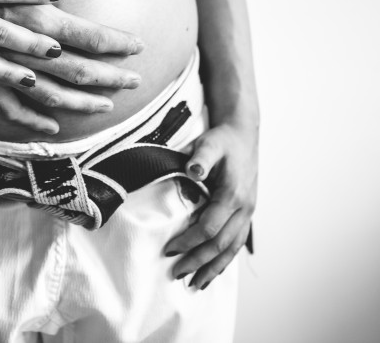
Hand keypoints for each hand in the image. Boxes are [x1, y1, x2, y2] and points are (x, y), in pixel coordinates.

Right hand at [0, 0, 145, 128]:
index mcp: (29, 13)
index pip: (86, 34)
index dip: (117, 42)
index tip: (139, 46)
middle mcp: (14, 44)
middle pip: (72, 69)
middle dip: (107, 77)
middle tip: (134, 82)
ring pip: (42, 94)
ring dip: (75, 102)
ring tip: (103, 107)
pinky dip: (25, 117)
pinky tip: (47, 124)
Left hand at [164, 118, 257, 289]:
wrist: (243, 134)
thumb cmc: (223, 140)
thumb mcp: (210, 143)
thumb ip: (201, 156)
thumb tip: (193, 170)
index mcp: (233, 194)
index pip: (209, 227)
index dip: (189, 241)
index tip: (169, 250)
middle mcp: (244, 207)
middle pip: (221, 244)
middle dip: (198, 261)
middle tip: (177, 273)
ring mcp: (247, 212)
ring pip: (232, 248)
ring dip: (214, 268)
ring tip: (196, 284)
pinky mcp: (246, 213)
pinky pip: (237, 242)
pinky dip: (226, 259)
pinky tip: (215, 270)